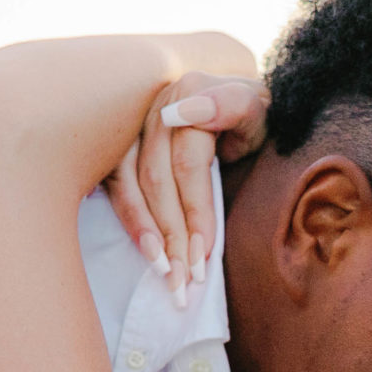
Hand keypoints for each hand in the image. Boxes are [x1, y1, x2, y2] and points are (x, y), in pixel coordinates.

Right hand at [101, 73, 269, 304]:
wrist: (241, 105)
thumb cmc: (254, 115)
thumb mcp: (258, 108)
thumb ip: (232, 106)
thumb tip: (186, 115)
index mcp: (189, 93)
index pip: (187, 164)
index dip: (195, 212)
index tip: (204, 255)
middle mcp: (155, 106)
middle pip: (155, 178)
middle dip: (170, 233)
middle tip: (183, 279)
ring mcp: (134, 125)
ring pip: (127, 183)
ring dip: (142, 230)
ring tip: (161, 270)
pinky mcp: (120, 145)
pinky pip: (114, 184)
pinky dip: (126, 217)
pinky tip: (137, 245)